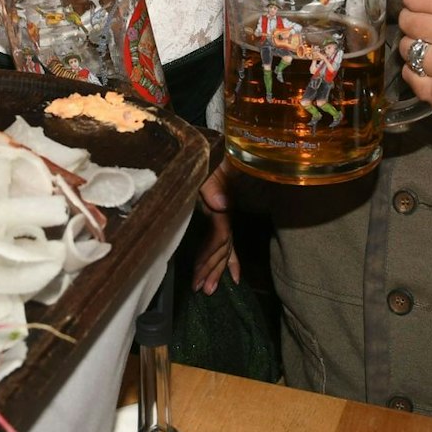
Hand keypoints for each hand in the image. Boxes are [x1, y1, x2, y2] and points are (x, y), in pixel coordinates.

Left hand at [192, 158, 241, 292]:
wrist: (216, 142)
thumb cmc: (208, 152)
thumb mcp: (209, 165)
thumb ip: (213, 184)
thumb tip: (223, 205)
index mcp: (222, 202)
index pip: (220, 235)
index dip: (210, 255)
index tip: (197, 273)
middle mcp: (226, 210)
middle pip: (224, 246)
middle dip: (213, 269)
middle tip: (203, 289)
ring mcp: (224, 212)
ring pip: (226, 246)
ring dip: (218, 269)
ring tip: (208, 289)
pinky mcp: (220, 212)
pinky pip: (229, 241)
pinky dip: (230, 260)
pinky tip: (233, 277)